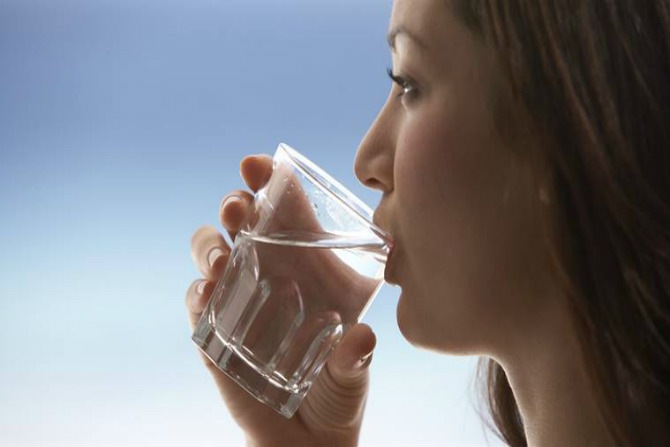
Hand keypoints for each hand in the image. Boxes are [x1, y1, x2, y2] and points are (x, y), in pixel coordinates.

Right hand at [186, 154, 375, 446]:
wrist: (308, 440)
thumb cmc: (338, 390)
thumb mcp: (354, 370)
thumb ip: (355, 357)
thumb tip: (360, 341)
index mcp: (306, 264)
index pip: (285, 209)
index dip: (268, 180)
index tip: (257, 164)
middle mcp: (269, 272)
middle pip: (240, 220)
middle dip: (234, 203)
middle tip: (238, 208)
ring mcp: (238, 298)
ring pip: (210, 250)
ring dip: (209, 243)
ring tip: (222, 258)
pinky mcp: (212, 330)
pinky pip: (198, 299)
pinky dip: (198, 291)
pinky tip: (209, 292)